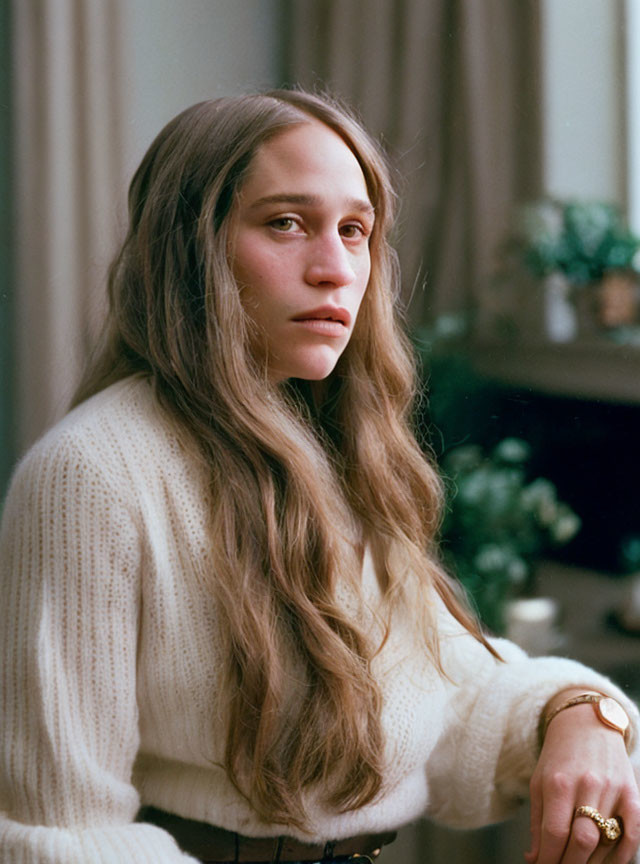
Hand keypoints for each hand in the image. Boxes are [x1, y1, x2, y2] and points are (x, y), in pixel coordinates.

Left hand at [525, 696, 639, 862]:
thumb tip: (534, 859)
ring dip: (591, 863)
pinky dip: (621, 857)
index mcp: (558, 783)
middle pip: (582, 842)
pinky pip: (631, 835)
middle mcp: (587, 786)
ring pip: (606, 843)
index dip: (548, 860)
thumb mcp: (539, 782)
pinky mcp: (632, 794)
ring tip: (578, 863)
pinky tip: (607, 863)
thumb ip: (537, 822)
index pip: (554, 834)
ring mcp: (612, 790)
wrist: (587, 724)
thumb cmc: (558, 757)